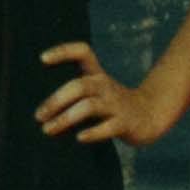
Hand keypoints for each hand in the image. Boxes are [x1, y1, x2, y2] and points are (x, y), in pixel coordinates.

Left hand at [33, 43, 175, 147]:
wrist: (150, 115)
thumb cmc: (113, 105)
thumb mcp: (96, 90)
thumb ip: (74, 91)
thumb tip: (39, 107)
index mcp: (97, 75)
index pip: (83, 53)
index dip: (63, 51)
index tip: (42, 59)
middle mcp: (105, 86)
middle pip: (79, 86)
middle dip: (55, 100)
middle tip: (38, 116)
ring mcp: (116, 105)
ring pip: (89, 107)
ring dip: (66, 118)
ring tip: (48, 129)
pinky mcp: (125, 123)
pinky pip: (108, 127)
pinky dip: (93, 132)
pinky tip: (79, 138)